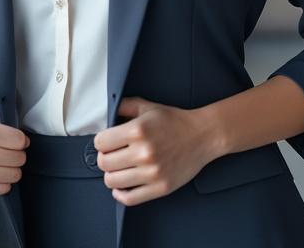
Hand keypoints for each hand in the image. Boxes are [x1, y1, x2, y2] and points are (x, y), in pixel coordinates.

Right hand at [0, 92, 28, 195]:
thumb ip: (3, 99)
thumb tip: (17, 101)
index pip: (20, 141)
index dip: (21, 138)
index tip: (13, 137)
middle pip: (19, 159)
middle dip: (17, 152)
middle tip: (7, 147)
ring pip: (14, 175)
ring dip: (12, 166)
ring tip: (2, 158)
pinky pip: (4, 188)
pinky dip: (3, 180)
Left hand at [93, 97, 216, 205]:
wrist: (203, 136)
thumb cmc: (175, 121)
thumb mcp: (148, 107)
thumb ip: (124, 106)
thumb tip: (107, 112)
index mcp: (137, 130)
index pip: (100, 143)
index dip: (101, 142)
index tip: (107, 142)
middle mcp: (143, 152)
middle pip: (104, 163)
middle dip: (104, 158)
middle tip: (112, 155)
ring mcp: (152, 172)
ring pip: (112, 181)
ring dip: (112, 175)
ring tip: (119, 168)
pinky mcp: (160, 188)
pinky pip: (129, 198)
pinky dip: (120, 193)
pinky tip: (123, 185)